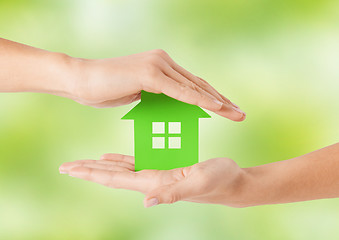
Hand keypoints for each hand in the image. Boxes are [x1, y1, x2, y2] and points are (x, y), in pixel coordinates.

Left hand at [59, 153, 246, 207]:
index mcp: (154, 183)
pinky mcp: (164, 168)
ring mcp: (156, 175)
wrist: (232, 182)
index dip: (92, 174)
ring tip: (81, 163)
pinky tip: (109, 157)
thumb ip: (174, 193)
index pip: (115, 179)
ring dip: (99, 167)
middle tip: (64, 167)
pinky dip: (119, 160)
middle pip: (112, 176)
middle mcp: (150, 181)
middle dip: (88, 171)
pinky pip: (136, 162)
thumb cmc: (220, 181)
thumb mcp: (199, 182)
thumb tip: (146, 202)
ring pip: (120, 170)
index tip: (70, 169)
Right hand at [71, 49, 244, 120]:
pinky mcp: (150, 74)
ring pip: (194, 87)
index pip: (192, 84)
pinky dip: (199, 100)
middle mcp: (163, 61)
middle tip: (241, 113)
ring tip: (236, 114)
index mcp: (161, 66)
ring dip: (218, 102)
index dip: (211, 98)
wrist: (80, 80)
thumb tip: (167, 105)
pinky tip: (217, 108)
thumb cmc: (105, 88)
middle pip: (199, 85)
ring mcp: (158, 65)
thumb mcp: (137, 94)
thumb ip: (155, 96)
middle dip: (222, 101)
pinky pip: (180, 91)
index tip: (227, 109)